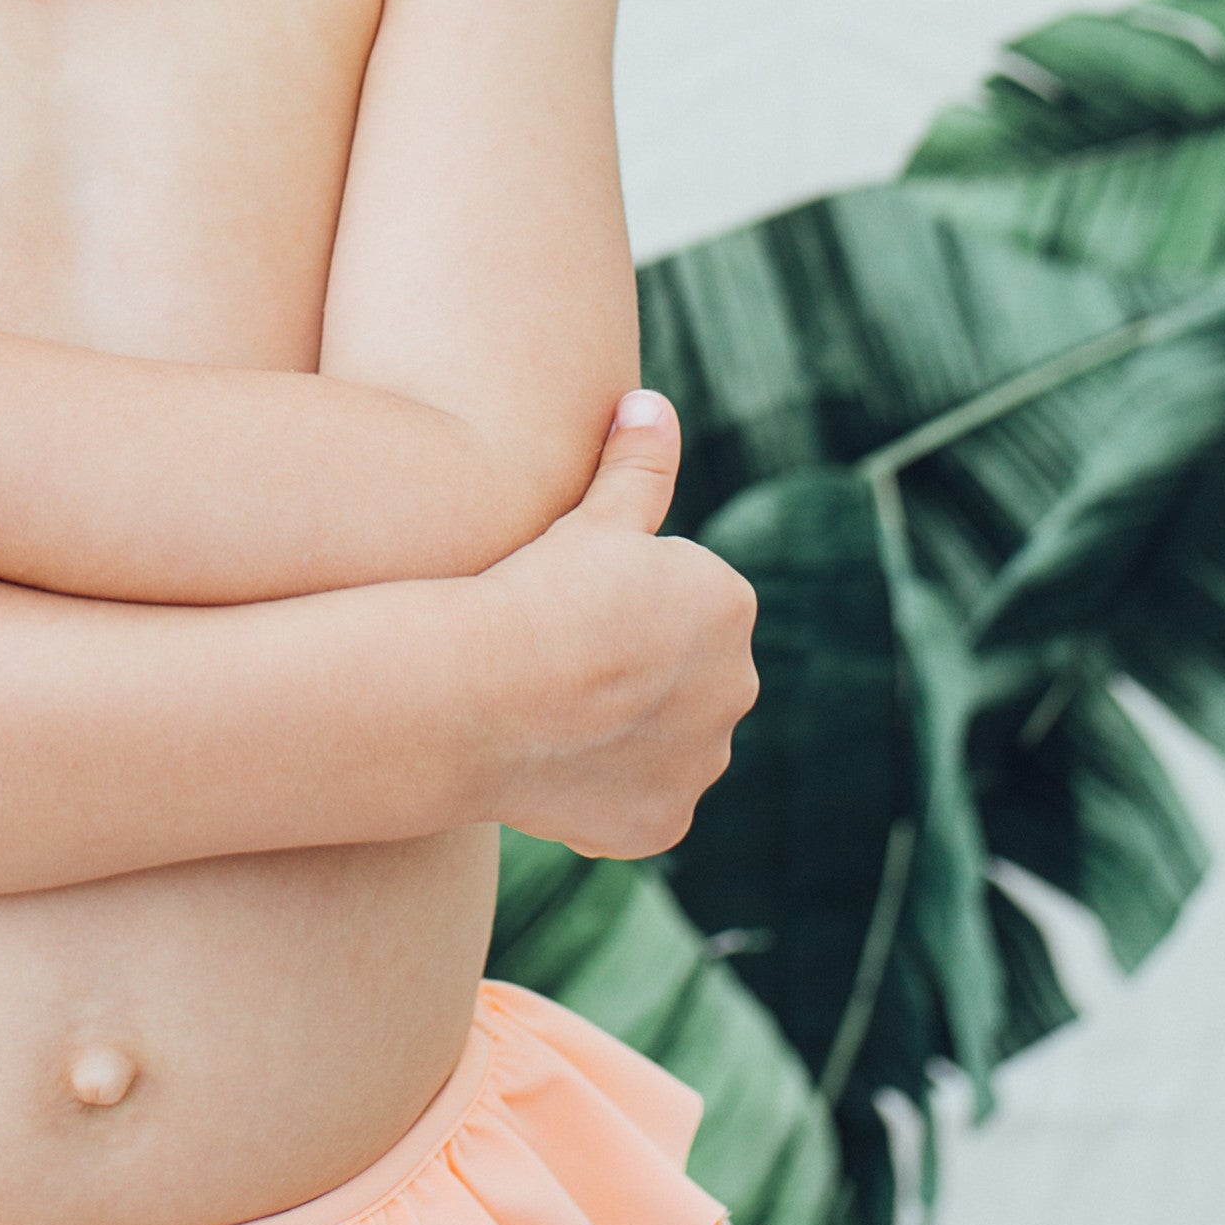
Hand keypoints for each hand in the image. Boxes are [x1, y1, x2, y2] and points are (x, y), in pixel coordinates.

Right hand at [472, 390, 758, 855]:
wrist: (488, 690)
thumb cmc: (535, 590)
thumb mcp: (589, 515)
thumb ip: (635, 465)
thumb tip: (651, 402)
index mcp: (729, 605)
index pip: (680, 604)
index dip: (616, 604)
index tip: (567, 606)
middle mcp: (737, 687)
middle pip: (681, 677)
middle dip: (634, 672)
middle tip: (557, 661)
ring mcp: (702, 762)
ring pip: (665, 743)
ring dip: (624, 734)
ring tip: (548, 714)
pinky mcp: (666, 822)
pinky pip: (640, 803)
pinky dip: (605, 792)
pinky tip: (552, 767)